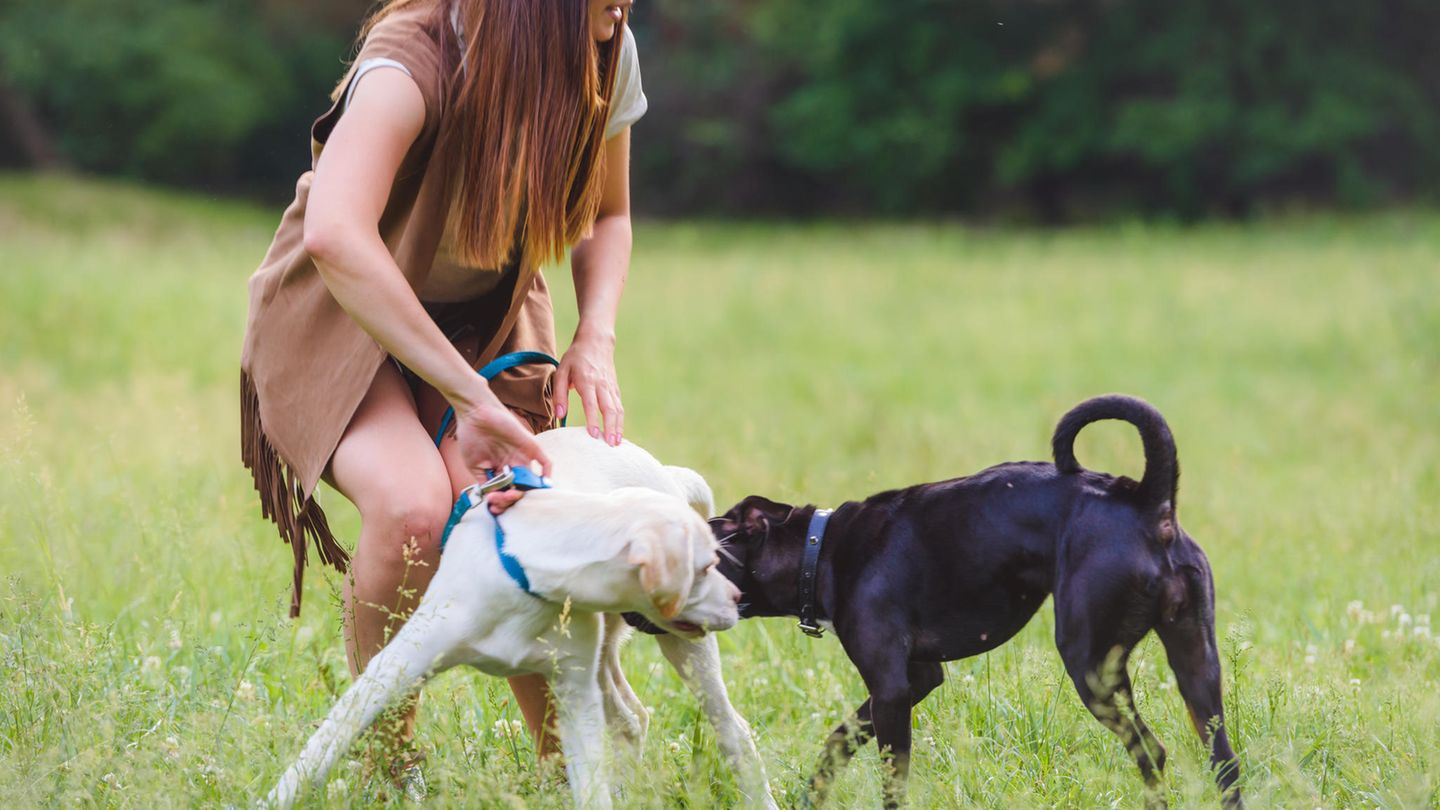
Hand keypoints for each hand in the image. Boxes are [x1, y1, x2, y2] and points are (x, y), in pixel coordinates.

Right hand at [452, 399, 551, 514]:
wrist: (474, 413)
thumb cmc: (471, 436)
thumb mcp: (474, 466)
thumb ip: (484, 482)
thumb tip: (491, 500)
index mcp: (501, 471)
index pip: (507, 492)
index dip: (502, 502)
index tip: (492, 506)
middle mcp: (514, 466)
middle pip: (520, 490)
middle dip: (510, 499)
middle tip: (500, 499)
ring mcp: (523, 457)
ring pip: (532, 483)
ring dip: (523, 493)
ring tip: (510, 494)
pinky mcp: (531, 447)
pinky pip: (545, 462)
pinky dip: (546, 475)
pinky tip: (541, 484)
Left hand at [553, 331, 623, 445]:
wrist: (596, 341)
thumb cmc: (575, 358)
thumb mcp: (561, 371)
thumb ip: (559, 394)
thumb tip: (559, 415)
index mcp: (587, 380)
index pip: (591, 403)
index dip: (593, 419)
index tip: (593, 435)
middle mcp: (601, 385)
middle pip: (609, 409)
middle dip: (610, 427)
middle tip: (610, 445)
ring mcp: (611, 387)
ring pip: (617, 409)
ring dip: (618, 427)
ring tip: (616, 443)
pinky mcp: (615, 388)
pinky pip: (619, 406)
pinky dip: (620, 420)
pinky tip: (618, 432)